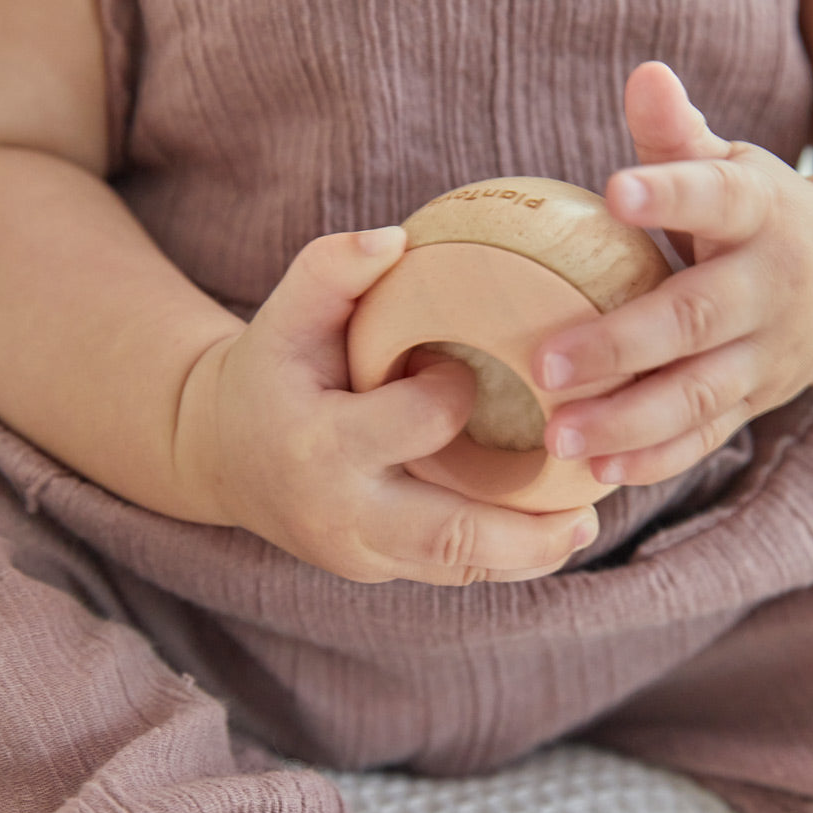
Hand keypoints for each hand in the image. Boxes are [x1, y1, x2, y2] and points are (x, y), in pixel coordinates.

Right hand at [172, 227, 598, 584]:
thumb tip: (397, 239)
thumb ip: (331, 268)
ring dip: (530, 552)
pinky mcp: (375, 569)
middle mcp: (341, 515)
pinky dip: (505, 558)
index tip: (471, 366)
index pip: (415, 423)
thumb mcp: (284, 313)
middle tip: (591, 507)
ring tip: (583, 520)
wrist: (221, 454)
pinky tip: (548, 531)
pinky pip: (450, 573)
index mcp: (320, 445)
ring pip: (459, 570)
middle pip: (450, 539)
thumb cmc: (269, 371)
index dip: (455, 393)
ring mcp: (359, 554)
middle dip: (527, 532)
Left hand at [533, 62, 812, 486]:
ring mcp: (765, 354)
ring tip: (558, 435)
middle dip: (621, 345)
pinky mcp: (757, 401)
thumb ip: (679, 137)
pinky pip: (707, 438)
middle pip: (695, 319)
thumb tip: (644, 73)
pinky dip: (657, 459)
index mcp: (758, 214)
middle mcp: (766, 288)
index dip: (669, 193)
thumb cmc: (760, 217)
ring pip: (700, 395)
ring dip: (628, 420)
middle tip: (545, 364)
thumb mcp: (733, 168)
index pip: (715, 199)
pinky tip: (599, 473)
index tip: (615, 191)